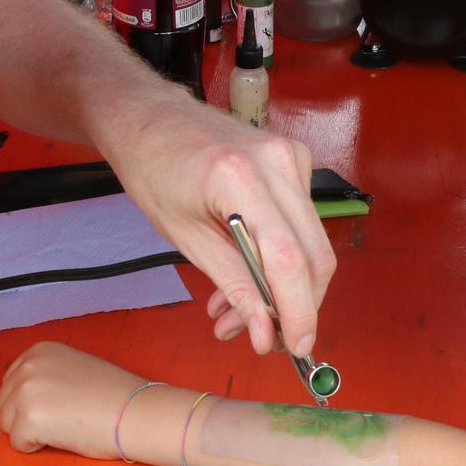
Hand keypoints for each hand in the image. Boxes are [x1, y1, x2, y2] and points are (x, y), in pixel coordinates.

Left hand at [0, 341, 146, 458]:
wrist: (135, 413)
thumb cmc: (113, 396)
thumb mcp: (73, 368)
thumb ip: (46, 375)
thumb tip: (24, 394)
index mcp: (39, 351)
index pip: (11, 383)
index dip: (32, 401)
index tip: (59, 404)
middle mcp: (28, 366)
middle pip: (5, 404)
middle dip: (27, 417)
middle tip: (64, 417)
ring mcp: (26, 392)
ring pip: (8, 425)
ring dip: (31, 432)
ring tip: (65, 425)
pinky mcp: (29, 419)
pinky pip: (18, 444)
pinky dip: (37, 447)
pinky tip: (64, 436)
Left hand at [105, 102, 334, 356]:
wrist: (151, 118)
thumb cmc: (155, 172)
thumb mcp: (185, 239)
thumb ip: (233, 286)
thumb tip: (265, 334)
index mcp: (239, 178)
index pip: (287, 259)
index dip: (298, 311)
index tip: (296, 348)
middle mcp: (277, 162)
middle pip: (313, 255)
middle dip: (295, 306)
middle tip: (263, 338)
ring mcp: (291, 156)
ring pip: (311, 244)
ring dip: (283, 288)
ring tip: (237, 313)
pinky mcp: (294, 160)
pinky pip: (301, 224)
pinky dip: (279, 258)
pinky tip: (246, 274)